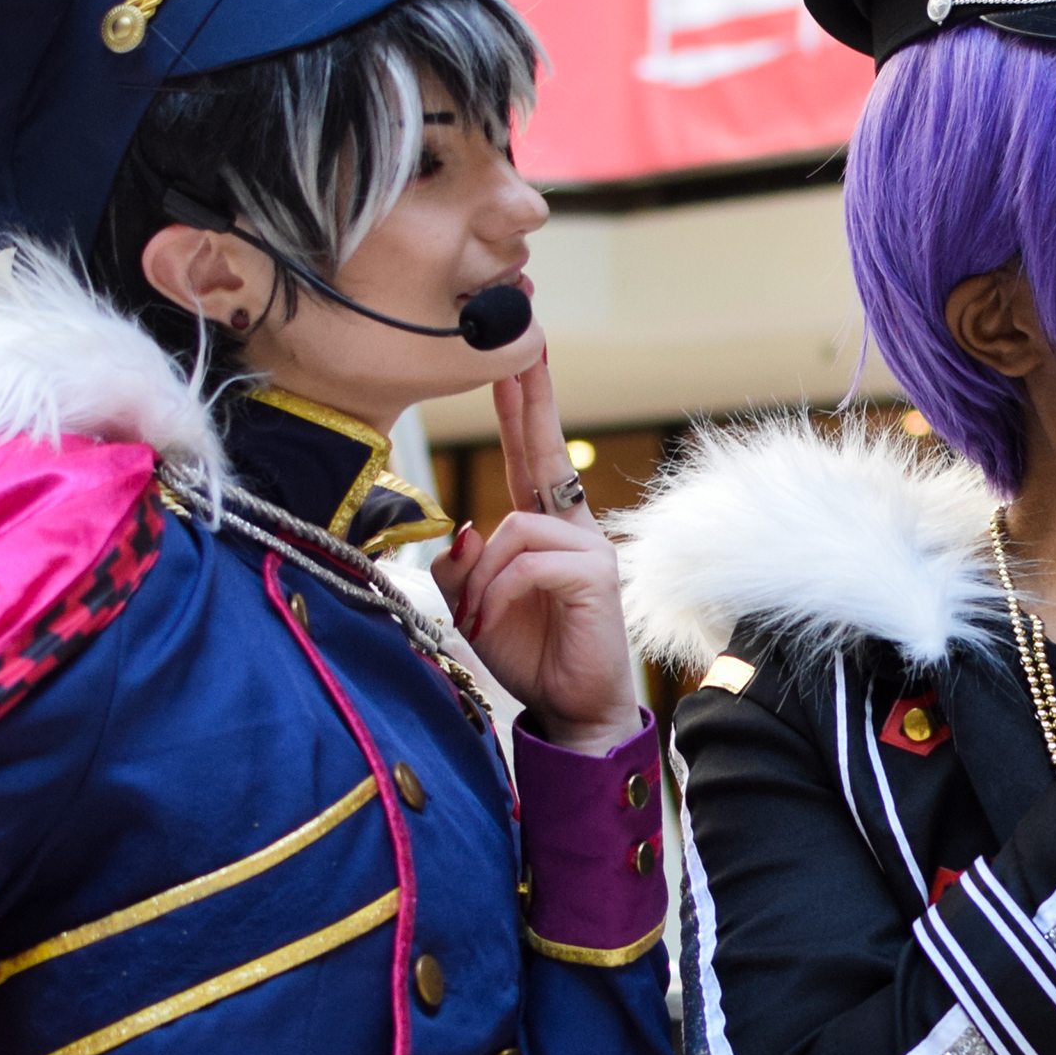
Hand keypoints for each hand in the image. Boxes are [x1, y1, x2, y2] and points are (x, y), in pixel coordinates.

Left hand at [437, 355, 637, 753]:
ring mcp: (589, 549)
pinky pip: (529, 560)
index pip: (528, 456)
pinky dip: (499, 590)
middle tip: (521, 345)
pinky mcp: (596, 575)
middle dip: (528, 399)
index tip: (513, 358)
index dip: (519, 408)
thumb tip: (461, 529)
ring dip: (480, 575)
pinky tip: (491, 618)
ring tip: (474, 616)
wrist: (570, 708)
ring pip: (513, 526)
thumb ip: (460, 564)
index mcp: (544, 529)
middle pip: (545, 452)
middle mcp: (572, 528)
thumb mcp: (472, 605)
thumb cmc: (529, 655)